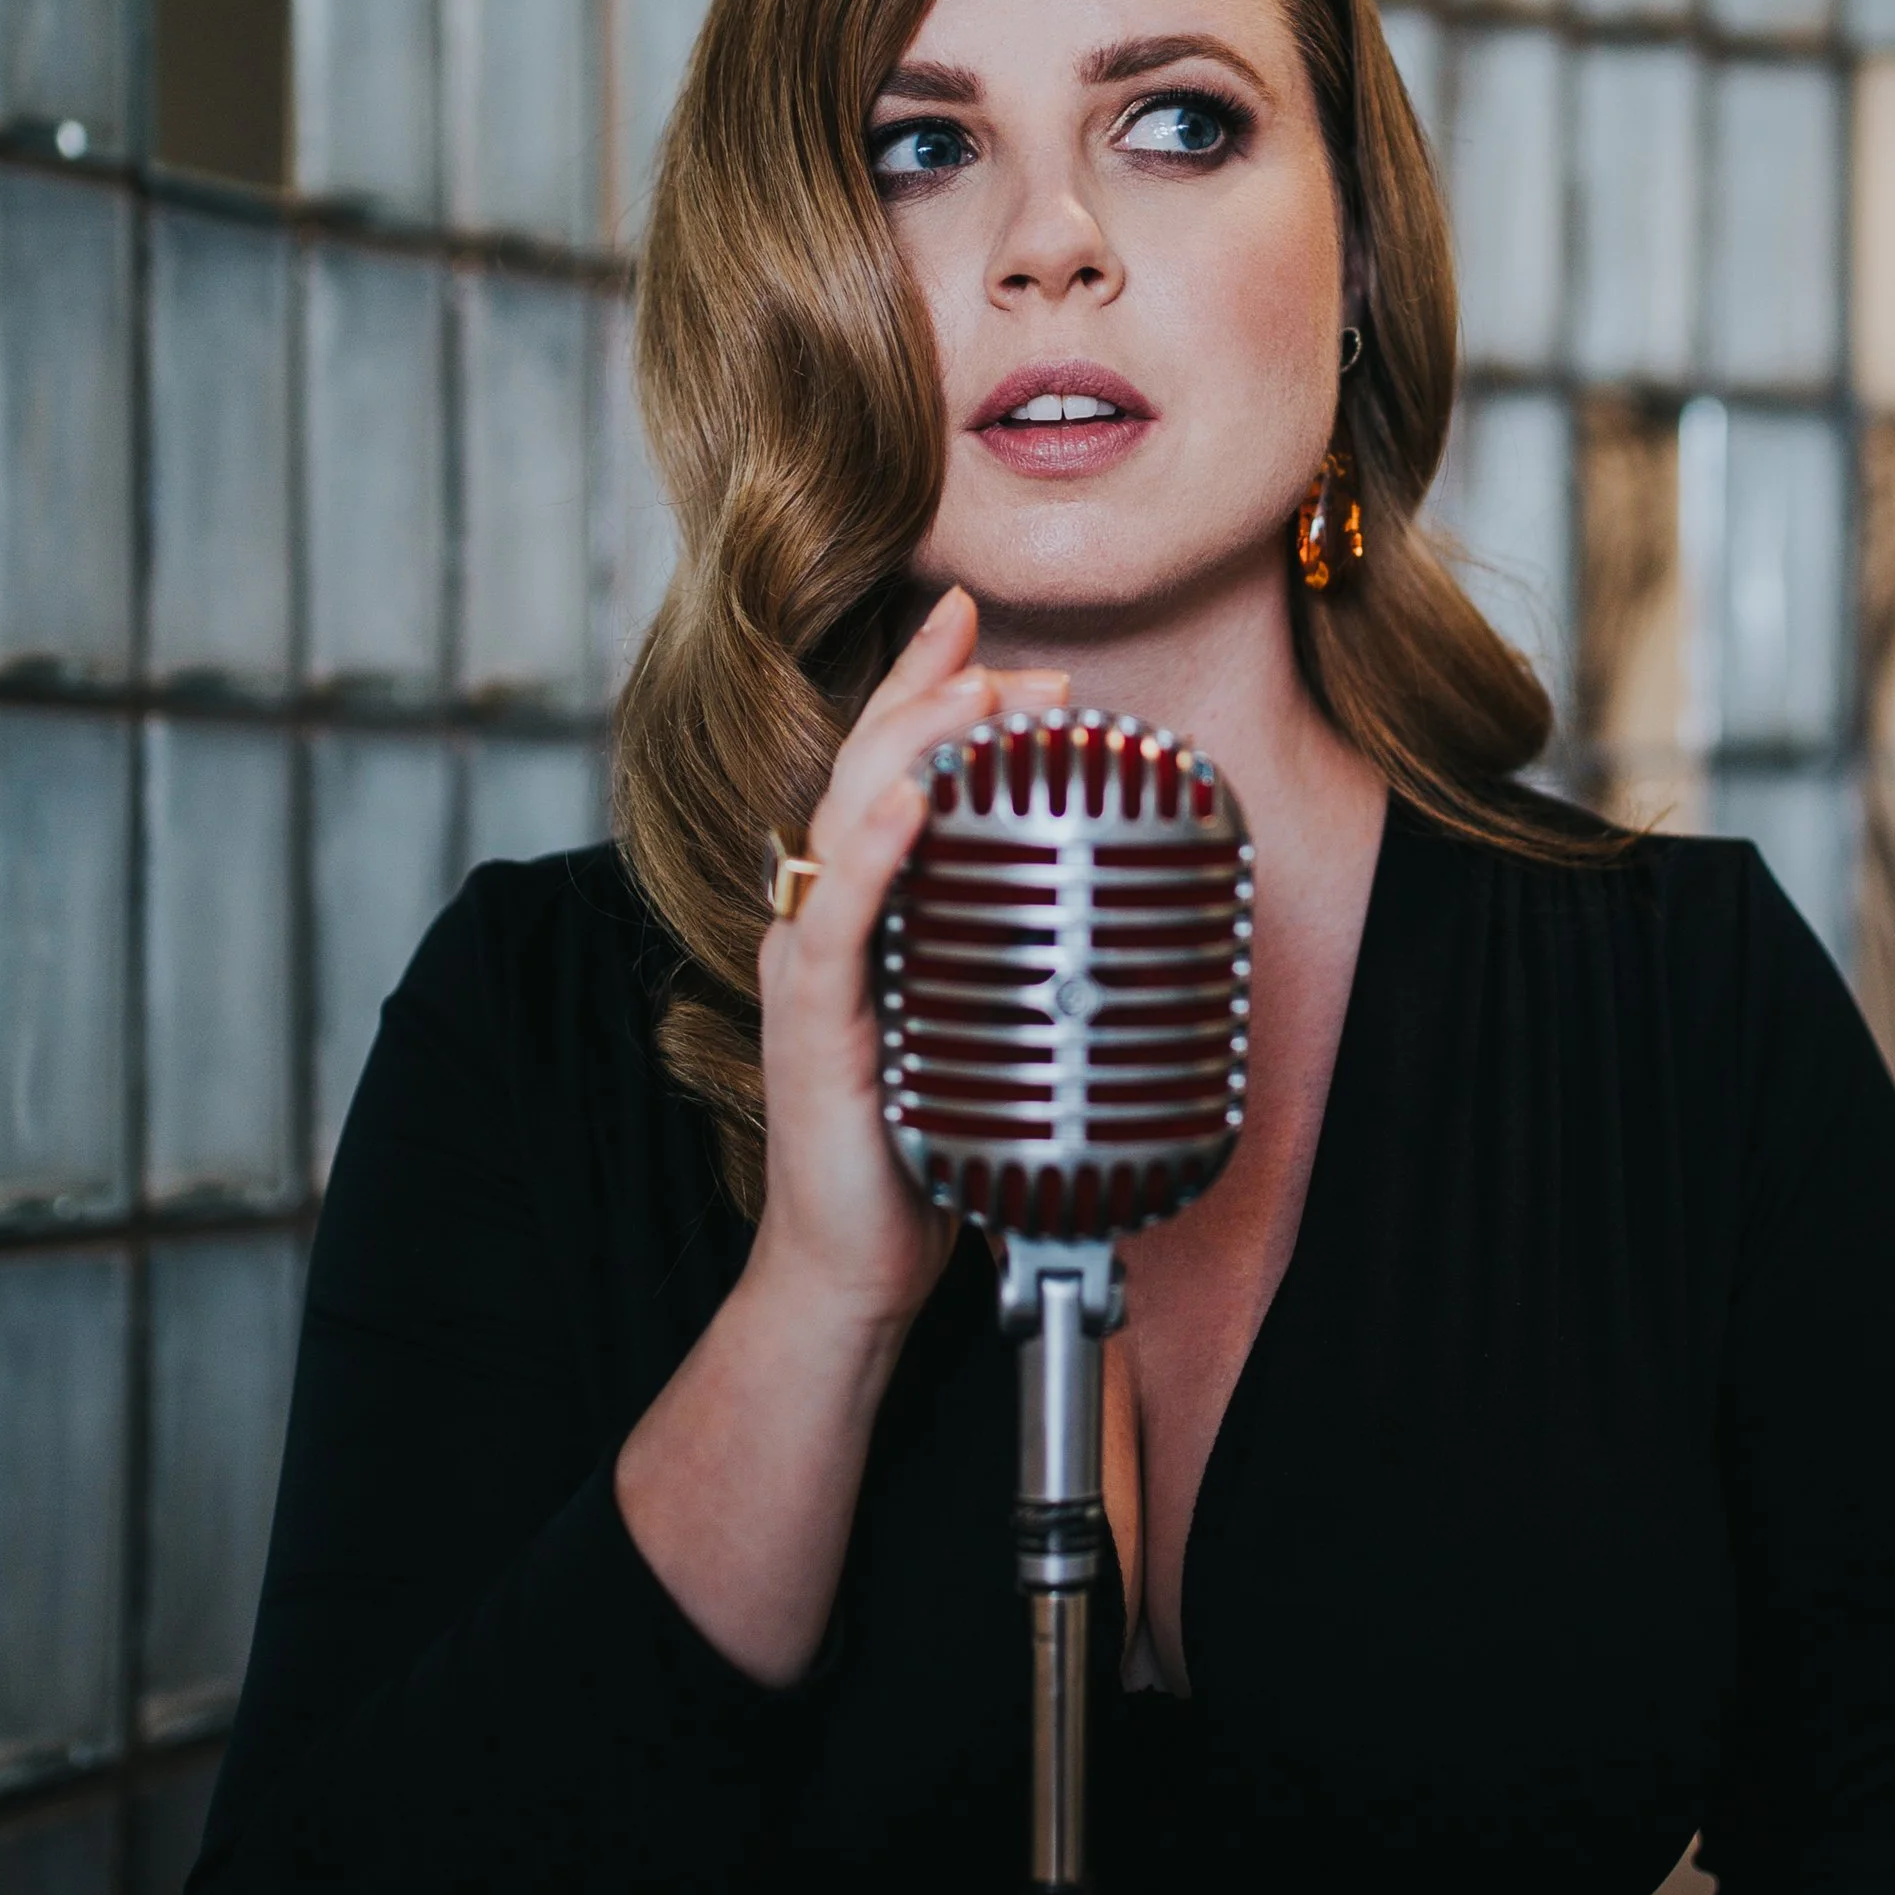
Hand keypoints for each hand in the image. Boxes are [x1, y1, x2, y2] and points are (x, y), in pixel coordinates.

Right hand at [751, 586, 1065, 1341]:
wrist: (851, 1271)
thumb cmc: (911, 1155)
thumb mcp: (970, 1028)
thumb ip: (997, 957)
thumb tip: (1089, 900)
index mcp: (853, 913)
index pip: (881, 770)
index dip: (920, 689)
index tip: (973, 623)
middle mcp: (816, 920)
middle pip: (863, 769)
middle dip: (938, 698)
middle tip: (1018, 663)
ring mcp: (805, 967)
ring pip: (847, 820)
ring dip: (914, 748)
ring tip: (977, 698)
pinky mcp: (808, 1025)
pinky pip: (833, 921)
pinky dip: (870, 856)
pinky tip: (906, 811)